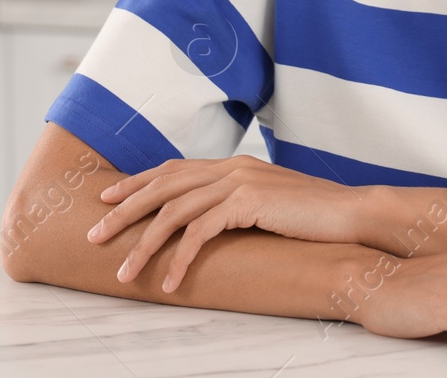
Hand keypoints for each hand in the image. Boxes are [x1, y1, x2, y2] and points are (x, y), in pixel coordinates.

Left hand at [86, 154, 373, 288]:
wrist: (351, 213)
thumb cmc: (313, 216)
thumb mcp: (269, 203)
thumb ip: (239, 204)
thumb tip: (212, 221)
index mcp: (233, 164)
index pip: (173, 169)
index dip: (137, 182)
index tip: (106, 197)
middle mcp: (231, 167)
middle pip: (163, 187)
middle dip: (124, 211)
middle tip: (94, 235)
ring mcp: (238, 182)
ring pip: (173, 212)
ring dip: (143, 244)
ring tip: (124, 273)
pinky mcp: (247, 203)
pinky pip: (200, 233)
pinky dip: (179, 259)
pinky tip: (169, 282)